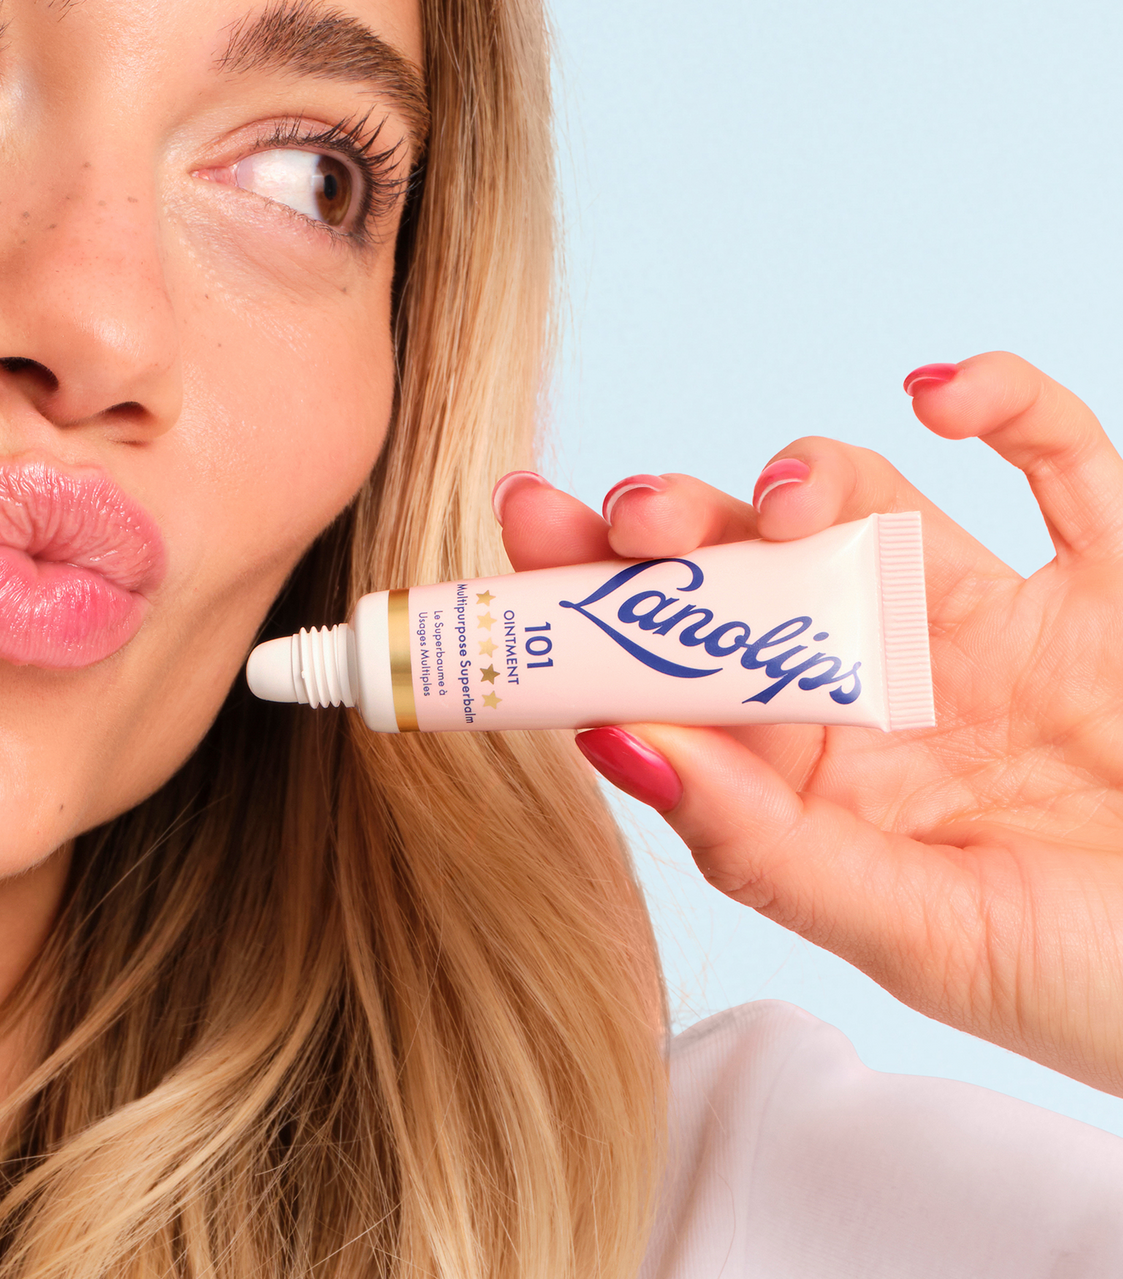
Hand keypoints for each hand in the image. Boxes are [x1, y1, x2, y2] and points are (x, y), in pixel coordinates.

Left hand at [495, 353, 1122, 1096]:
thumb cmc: (1092, 985)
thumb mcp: (916, 936)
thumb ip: (769, 847)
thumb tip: (616, 745)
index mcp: (811, 776)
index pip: (676, 667)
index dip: (595, 598)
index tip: (525, 530)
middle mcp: (883, 688)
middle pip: (748, 572)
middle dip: (679, 531)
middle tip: (634, 517)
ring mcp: (992, 628)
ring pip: (869, 505)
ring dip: (811, 476)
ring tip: (789, 500)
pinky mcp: (1108, 587)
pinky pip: (1065, 463)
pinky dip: (1008, 403)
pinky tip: (938, 393)